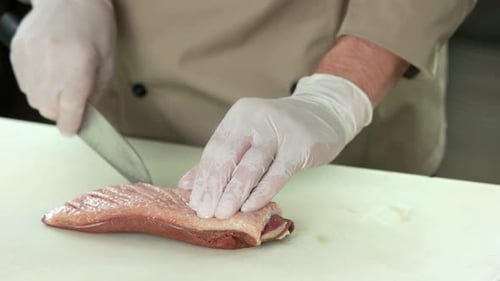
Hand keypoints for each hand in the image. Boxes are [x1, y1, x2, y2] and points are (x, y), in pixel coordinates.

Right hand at [10, 0, 115, 134]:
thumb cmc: (95, 28)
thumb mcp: (107, 62)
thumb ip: (95, 92)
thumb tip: (85, 117)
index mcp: (77, 66)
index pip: (68, 110)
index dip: (71, 125)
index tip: (73, 130)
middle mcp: (50, 63)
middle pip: (49, 109)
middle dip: (62, 112)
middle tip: (73, 102)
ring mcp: (29, 57)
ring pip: (34, 99)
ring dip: (48, 100)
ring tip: (61, 82)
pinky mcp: (17, 52)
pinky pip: (24, 84)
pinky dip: (37, 86)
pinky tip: (49, 72)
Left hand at [178, 74, 372, 218]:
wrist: (324, 113)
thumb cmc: (280, 129)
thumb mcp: (249, 137)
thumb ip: (220, 159)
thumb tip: (188, 184)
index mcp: (240, 115)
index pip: (215, 148)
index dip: (203, 177)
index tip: (195, 202)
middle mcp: (257, 118)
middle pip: (229, 156)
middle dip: (215, 187)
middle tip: (205, 212)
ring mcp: (281, 131)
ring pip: (251, 166)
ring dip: (234, 193)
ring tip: (222, 213)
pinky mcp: (301, 145)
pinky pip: (278, 173)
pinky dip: (262, 192)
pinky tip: (250, 207)